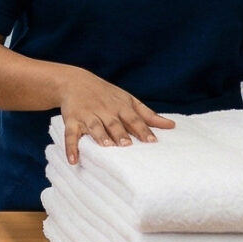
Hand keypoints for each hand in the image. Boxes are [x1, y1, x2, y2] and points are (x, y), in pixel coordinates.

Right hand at [55, 69, 173, 163]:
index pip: (133, 118)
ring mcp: (87, 115)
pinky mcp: (71, 120)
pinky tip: (73, 160)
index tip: (151, 141)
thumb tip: (172, 125)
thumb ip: (148, 115)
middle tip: (127, 145)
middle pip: (114, 123)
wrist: (75, 82)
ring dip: (99, 136)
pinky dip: (71, 147)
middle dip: (120, 133)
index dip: (142, 129)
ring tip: (106, 146)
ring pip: (94, 126)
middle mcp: (104, 110)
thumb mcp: (128, 100)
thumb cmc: (107, 95)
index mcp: (120, 106)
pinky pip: (70, 134)